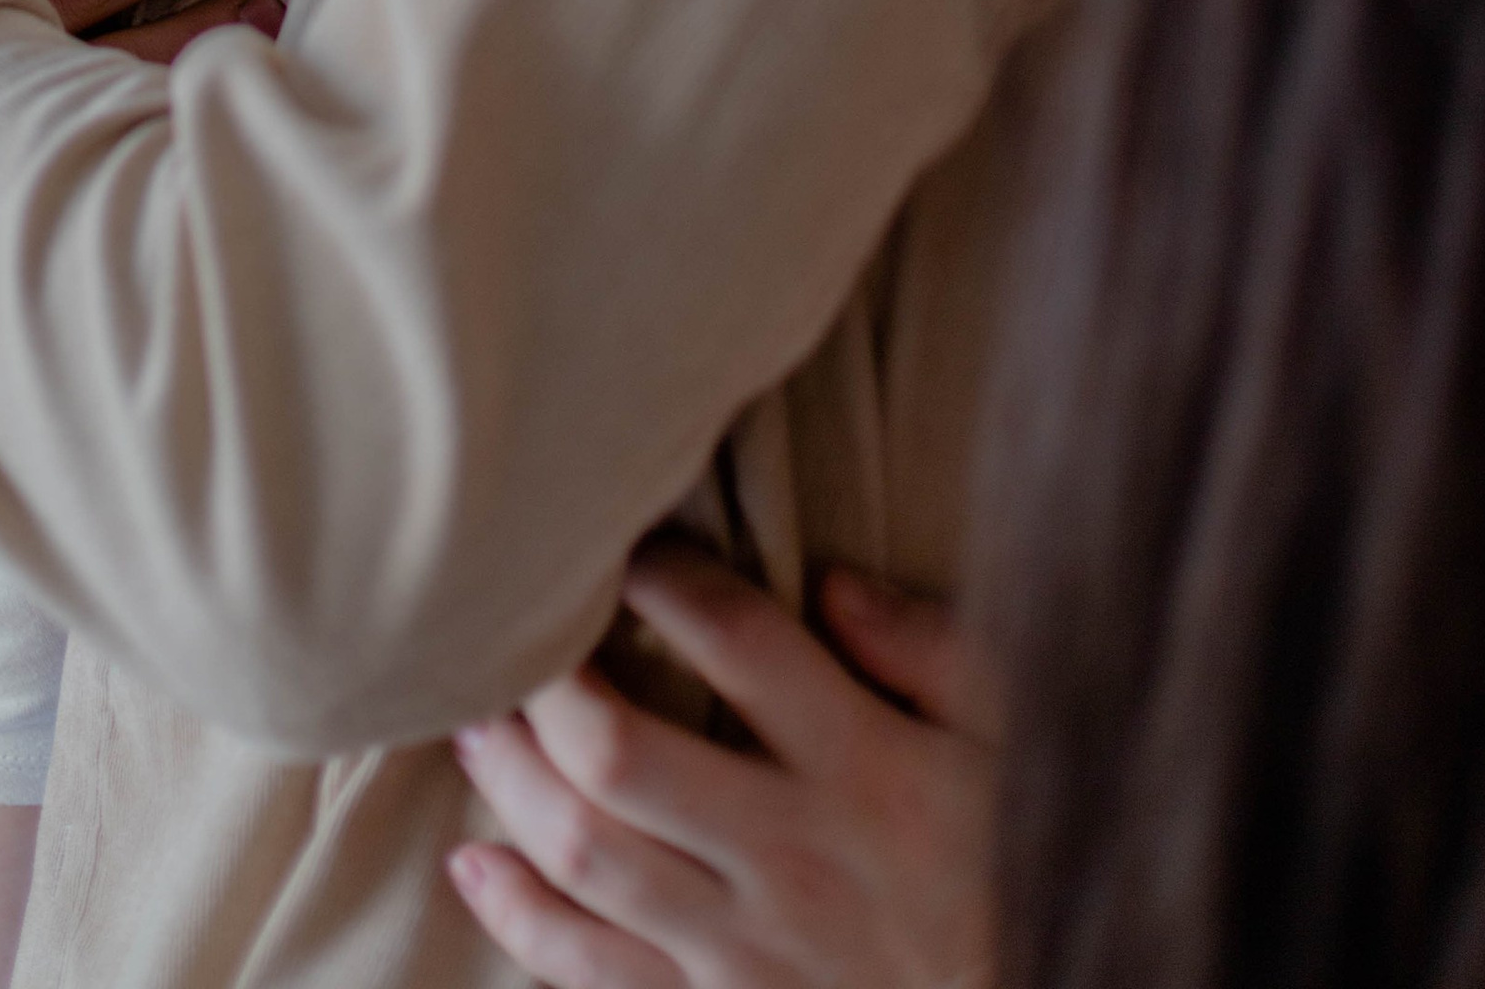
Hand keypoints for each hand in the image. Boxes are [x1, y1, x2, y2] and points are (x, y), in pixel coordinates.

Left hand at [447, 537, 993, 988]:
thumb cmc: (1013, 860)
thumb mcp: (1014, 738)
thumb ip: (930, 649)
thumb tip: (831, 578)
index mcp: (863, 762)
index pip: (737, 640)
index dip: (664, 575)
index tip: (626, 539)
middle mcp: (790, 851)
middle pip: (622, 756)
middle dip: (544, 687)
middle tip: (507, 632)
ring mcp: (746, 946)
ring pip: (589, 858)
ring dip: (510, 783)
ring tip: (470, 719)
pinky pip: (595, 972)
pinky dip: (521, 920)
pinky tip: (475, 866)